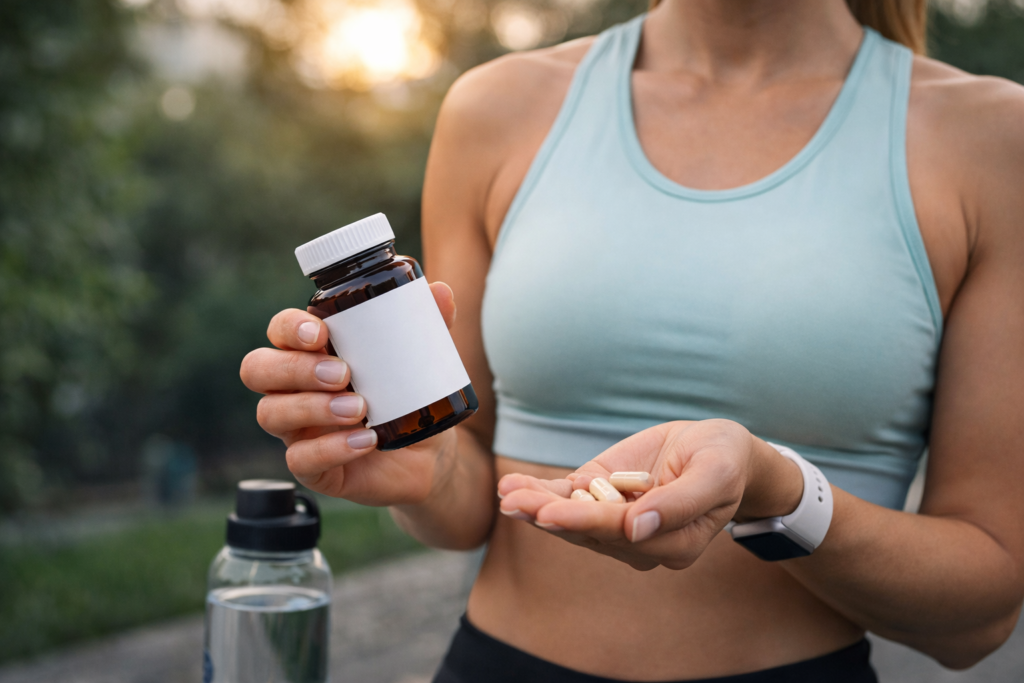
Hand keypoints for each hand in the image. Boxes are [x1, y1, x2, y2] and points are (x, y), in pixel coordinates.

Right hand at [240, 281, 459, 506]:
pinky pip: (300, 460)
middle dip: (294, 367)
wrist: (429, 453)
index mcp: (311, 353)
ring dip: (313, 407)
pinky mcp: (313, 467)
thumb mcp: (423, 359)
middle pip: (257, 369)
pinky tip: (365, 440)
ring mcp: (298, 429)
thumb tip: (441, 292)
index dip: (289, 328)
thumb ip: (428, 325)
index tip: (322, 333)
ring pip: (271, 413)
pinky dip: (332, 448)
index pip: (279, 331)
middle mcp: (293, 389)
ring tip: (359, 407)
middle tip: (342, 372)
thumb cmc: (411, 396)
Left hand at [496, 419, 801, 570]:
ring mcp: (616, 519)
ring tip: (508, 495)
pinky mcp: (601, 495)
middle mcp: (639, 540)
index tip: (553, 515)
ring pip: (571, 517)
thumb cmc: (724, 462)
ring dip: (536, 506)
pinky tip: (511, 488)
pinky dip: (538, 493)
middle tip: (516, 506)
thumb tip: (637, 529)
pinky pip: (567, 497)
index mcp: (673, 544)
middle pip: (589, 531)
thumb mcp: (716, 474)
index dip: (587, 522)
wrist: (718, 449)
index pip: (623, 534)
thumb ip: (681, 504)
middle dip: (550, 517)